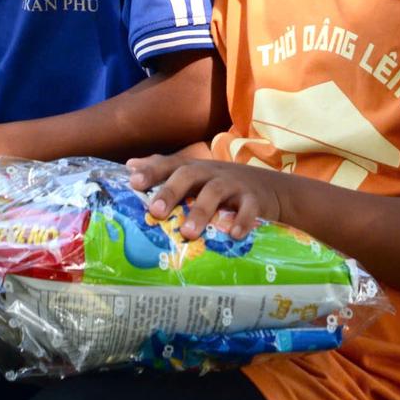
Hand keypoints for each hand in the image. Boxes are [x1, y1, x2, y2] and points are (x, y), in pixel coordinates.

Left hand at [126, 154, 287, 239]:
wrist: (270, 188)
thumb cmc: (222, 183)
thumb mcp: (196, 175)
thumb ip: (164, 169)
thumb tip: (130, 165)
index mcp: (194, 168)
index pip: (169, 165)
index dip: (152, 172)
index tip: (133, 182)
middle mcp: (211, 172)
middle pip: (189, 174)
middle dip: (171, 191)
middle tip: (156, 211)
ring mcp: (233, 184)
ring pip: (215, 192)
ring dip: (201, 211)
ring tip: (188, 232)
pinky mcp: (255, 199)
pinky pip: (249, 208)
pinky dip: (242, 220)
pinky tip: (233, 235)